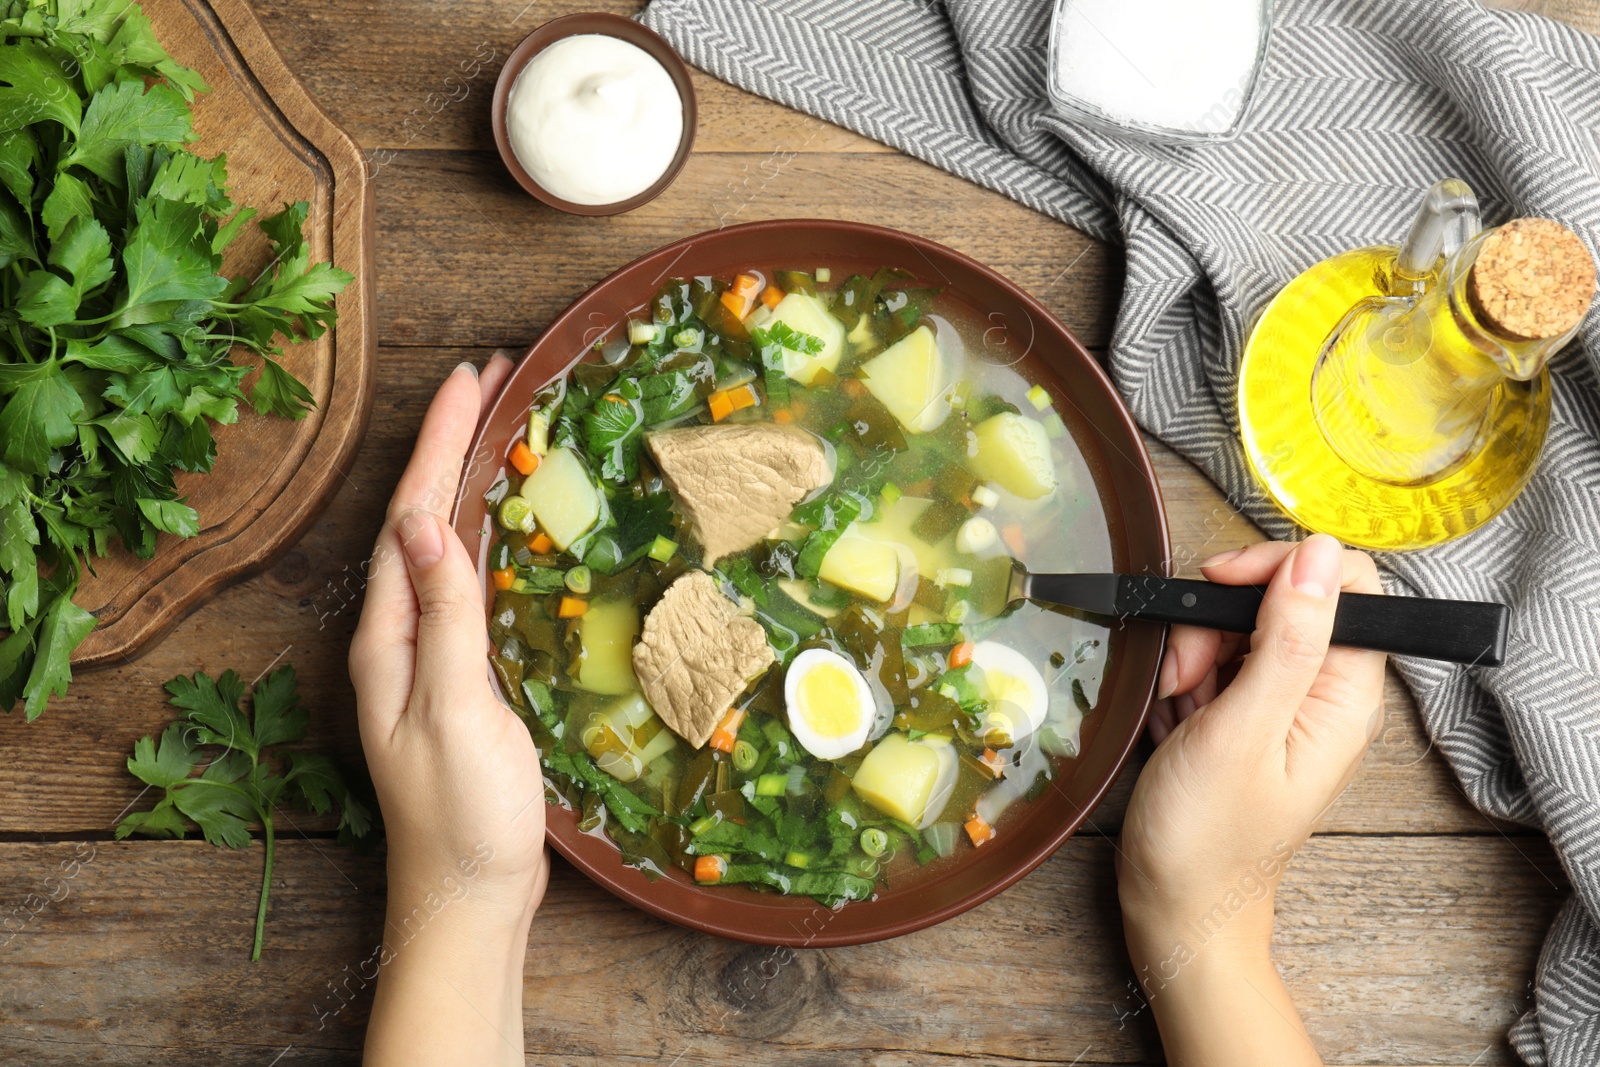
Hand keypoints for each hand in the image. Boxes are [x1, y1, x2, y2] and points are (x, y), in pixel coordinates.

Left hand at [350, 357, 547, 1066]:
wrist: (468, 894)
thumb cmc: (463, 811)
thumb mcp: (454, 708)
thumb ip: (444, 615)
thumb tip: (427, 519)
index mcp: (389, 637)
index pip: (411, 517)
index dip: (439, 444)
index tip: (472, 379)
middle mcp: (399, 636)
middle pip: (420, 519)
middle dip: (450, 444)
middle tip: (491, 377)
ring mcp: (428, 657)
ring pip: (440, 546)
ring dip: (463, 480)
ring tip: (495, 425)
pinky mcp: (461, 678)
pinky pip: (464, 582)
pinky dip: (481, 535)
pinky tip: (499, 524)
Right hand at [1116, 536, 1385, 1066]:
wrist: (1177, 910)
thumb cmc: (1208, 839)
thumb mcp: (1242, 730)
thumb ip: (1286, 638)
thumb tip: (1317, 553)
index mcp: (1346, 696)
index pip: (1342, 580)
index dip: (1279, 568)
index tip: (1220, 591)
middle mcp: (1326, 695)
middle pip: (1283, 598)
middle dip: (1219, 619)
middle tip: (1187, 673)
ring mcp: (1286, 706)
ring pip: (1241, 627)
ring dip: (1194, 652)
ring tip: (1176, 705)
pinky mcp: (1249, 718)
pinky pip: (1218, 663)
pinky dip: (1186, 679)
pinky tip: (1174, 718)